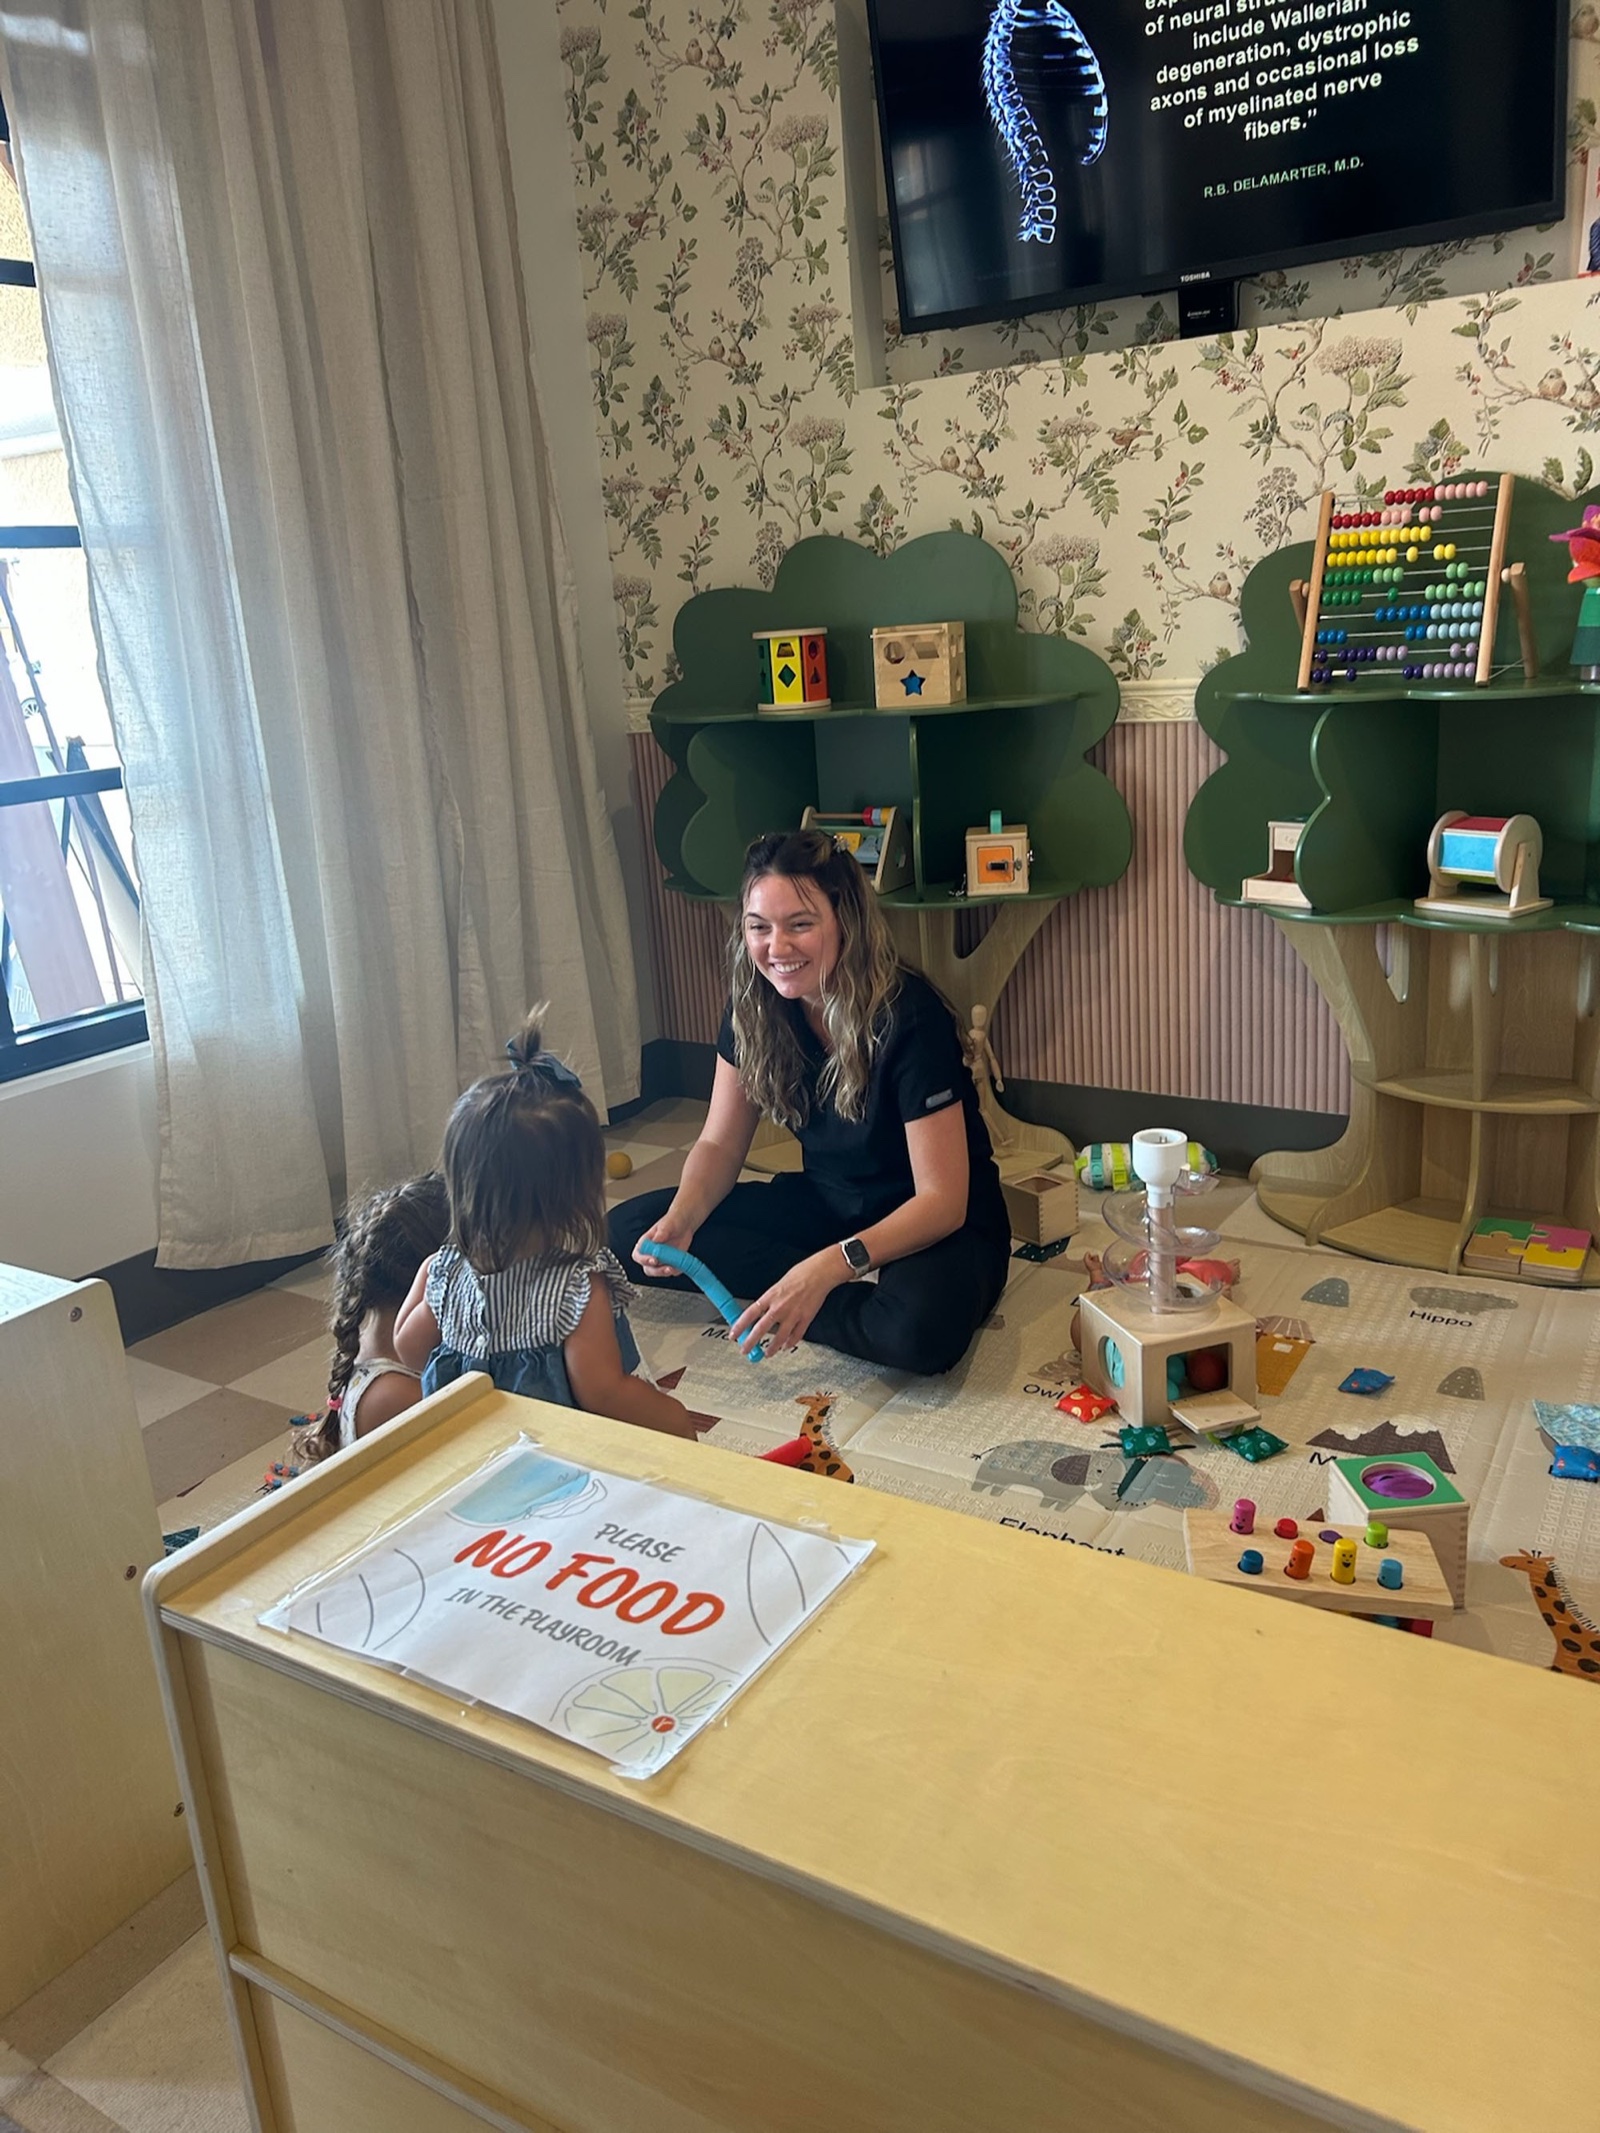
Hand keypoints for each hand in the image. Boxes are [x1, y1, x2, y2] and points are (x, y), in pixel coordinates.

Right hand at [633, 1207, 696, 1278]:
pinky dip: (676, 1270)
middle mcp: (651, 1253)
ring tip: (673, 1267)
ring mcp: (661, 1260)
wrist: (684, 1224)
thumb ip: (661, 1234)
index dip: (643, 1260)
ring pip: (658, 1272)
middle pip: (647, 1268)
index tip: (654, 1260)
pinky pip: (672, 1272)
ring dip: (665, 1272)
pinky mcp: (671, 1263)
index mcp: (645, 1244)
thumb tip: (655, 1241)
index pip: (638, 1255)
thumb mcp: (666, 1225)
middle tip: (666, 1268)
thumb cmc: (672, 1222)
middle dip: (656, 1271)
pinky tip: (681, 1265)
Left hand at [728, 1248, 848, 1355]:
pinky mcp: (806, 1319)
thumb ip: (770, 1300)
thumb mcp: (778, 1285)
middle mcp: (780, 1307)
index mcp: (770, 1296)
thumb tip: (761, 1313)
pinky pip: (796, 1336)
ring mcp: (793, 1314)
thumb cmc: (800, 1274)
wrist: (819, 1273)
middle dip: (751, 1342)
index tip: (733, 1335)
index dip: (739, 1326)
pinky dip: (790, 1343)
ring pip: (779, 1337)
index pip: (750, 1314)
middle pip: (761, 1328)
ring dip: (772, 1348)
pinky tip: (786, 1347)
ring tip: (767, 1354)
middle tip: (744, 1350)